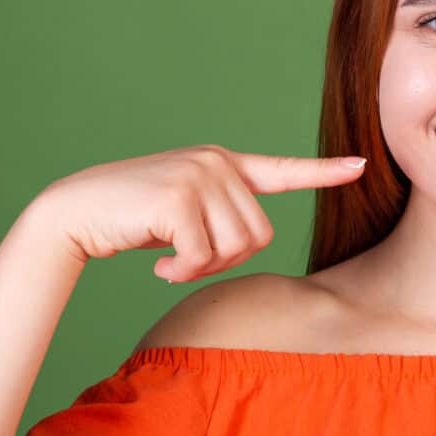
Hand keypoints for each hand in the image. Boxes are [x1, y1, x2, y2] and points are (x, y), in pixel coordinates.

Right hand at [28, 144, 366, 281]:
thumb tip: (254, 240)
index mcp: (224, 165)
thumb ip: (223, 216)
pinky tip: (157, 265)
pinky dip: (181, 273)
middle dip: (227, 261)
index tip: (360, 166)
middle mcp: (217, 162)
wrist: (75, 213)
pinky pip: (203, 257)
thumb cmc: (132, 220)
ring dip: (202, 268)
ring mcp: (198, 175)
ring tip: (170, 259)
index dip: (323, 172)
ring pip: (235, 248)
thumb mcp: (187, 212)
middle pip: (260, 236)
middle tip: (186, 260)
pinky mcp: (178, 197)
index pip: (283, 170)